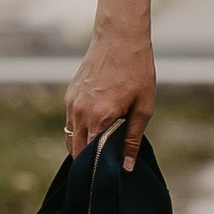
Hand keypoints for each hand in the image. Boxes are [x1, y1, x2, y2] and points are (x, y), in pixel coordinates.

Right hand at [66, 0, 162, 164]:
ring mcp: (71, 103)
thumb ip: (132, 138)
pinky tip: (97, 127)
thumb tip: (126, 167)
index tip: (109, 176)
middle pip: (77, 151)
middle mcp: (80, 113)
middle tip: (106, 166)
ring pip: (71, 137)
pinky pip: (71, 122)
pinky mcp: (69, 95)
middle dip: (90, 162)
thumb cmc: (137, 70)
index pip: (91, 158)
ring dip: (84, 146)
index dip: (99, 170)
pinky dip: (81, 129)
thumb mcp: (144, 106)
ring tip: (103, 148)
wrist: (120, 37)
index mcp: (99, 118)